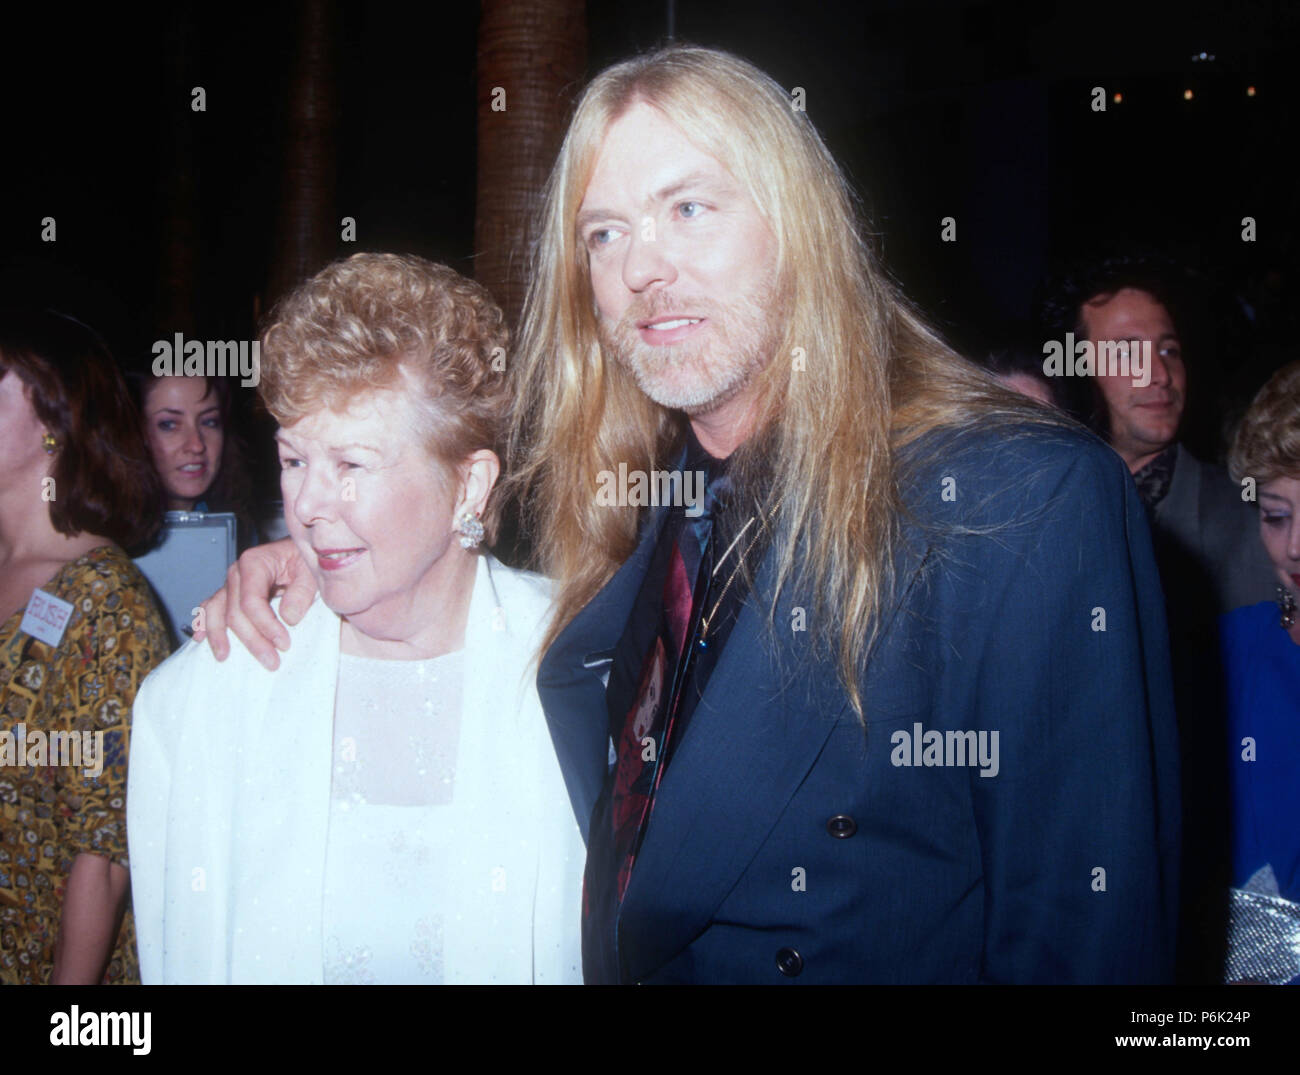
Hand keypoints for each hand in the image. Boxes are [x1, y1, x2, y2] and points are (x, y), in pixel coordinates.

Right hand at [196, 538, 315, 669]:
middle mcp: (237, 573)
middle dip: (252, 640)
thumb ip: (302, 592)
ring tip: (224, 657)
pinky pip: (211, 607)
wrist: (300, 551)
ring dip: (219, 636)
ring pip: (216, 612)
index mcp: (254, 563)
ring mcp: (231, 583)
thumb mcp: (311, 571)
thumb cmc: (305, 559)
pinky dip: (205, 622)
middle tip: (272, 662)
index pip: (251, 601)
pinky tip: (200, 637)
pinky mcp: (231, 592)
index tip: (284, 644)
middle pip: (234, 612)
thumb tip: (288, 617)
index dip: (265, 626)